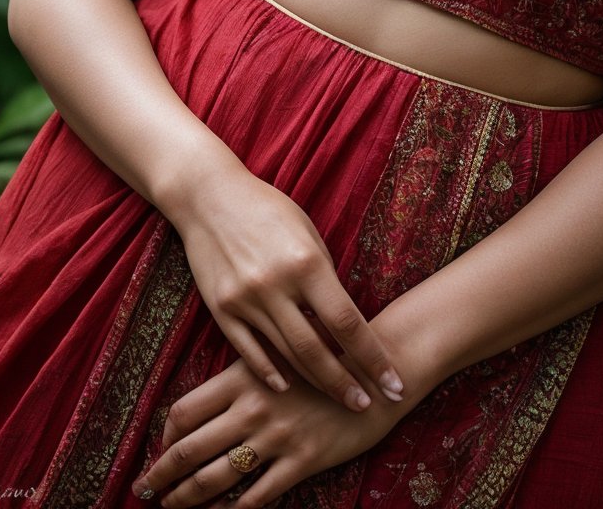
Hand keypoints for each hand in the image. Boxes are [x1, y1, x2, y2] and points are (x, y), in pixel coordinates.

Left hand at [130, 357, 403, 506]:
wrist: (377, 370)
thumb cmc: (326, 359)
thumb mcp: (279, 354)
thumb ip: (245, 374)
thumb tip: (208, 400)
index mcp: (243, 376)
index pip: (185, 411)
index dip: (165, 435)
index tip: (159, 448)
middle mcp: (253, 407)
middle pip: (190, 449)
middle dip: (161, 474)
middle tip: (143, 489)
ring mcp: (276, 436)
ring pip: (215, 477)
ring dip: (186, 497)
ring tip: (171, 506)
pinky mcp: (301, 460)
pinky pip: (256, 496)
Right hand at [169, 152, 403, 411]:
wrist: (209, 196)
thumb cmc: (267, 209)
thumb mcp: (306, 231)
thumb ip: (323, 276)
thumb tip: (343, 320)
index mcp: (305, 262)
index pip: (347, 323)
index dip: (373, 358)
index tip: (394, 382)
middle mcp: (275, 285)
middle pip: (317, 351)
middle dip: (346, 384)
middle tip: (368, 407)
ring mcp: (245, 300)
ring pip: (286, 356)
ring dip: (315, 383)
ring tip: (339, 400)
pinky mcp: (221, 310)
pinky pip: (249, 352)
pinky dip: (270, 373)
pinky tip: (288, 387)